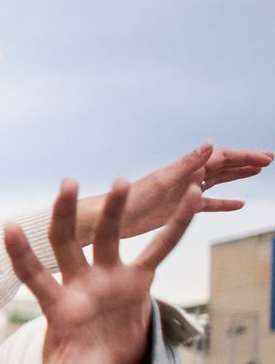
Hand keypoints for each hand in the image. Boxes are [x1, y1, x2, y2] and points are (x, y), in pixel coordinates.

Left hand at [3, 179, 196, 363]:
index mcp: (56, 306)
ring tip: (122, 182)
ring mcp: (109, 279)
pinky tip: (191, 198)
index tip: (8, 226)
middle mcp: (80, 284)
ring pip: (111, 238)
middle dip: (65, 216)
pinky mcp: (139, 281)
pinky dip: (174, 227)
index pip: (33, 275)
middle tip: (68, 184)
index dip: (21, 253)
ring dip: (117, 211)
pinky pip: (158, 250)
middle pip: (67, 244)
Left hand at [75, 143, 267, 239]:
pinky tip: (239, 204)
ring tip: (259, 170)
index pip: (220, 157)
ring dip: (237, 176)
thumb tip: (210, 143)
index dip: (243, 156)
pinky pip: (207, 203)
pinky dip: (223, 203)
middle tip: (270, 159)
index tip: (266, 158)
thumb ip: (186, 165)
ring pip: (217, 181)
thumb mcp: (161, 182)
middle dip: (245, 161)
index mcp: (183, 168)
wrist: (106, 219)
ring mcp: (183, 192)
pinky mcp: (179, 209)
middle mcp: (185, 177)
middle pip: (222, 165)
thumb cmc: (127, 201)